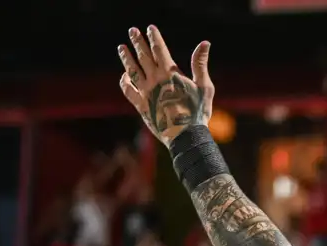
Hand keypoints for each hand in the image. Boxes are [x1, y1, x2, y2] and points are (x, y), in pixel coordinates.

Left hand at [117, 26, 213, 145]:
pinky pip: (128, 90)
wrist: (186, 136)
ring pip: (132, 70)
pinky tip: (124, 75)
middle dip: (138, 42)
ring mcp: (145, 92)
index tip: (150, 28)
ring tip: (121, 47)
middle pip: (143, 56)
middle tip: (132, 31)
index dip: (155, 37)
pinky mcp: (140, 105)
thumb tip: (205, 43)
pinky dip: (124, 81)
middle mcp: (155, 80)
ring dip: (126, 58)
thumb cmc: (198, 112)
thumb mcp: (204, 86)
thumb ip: (200, 63)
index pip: (160, 49)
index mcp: (170, 74)